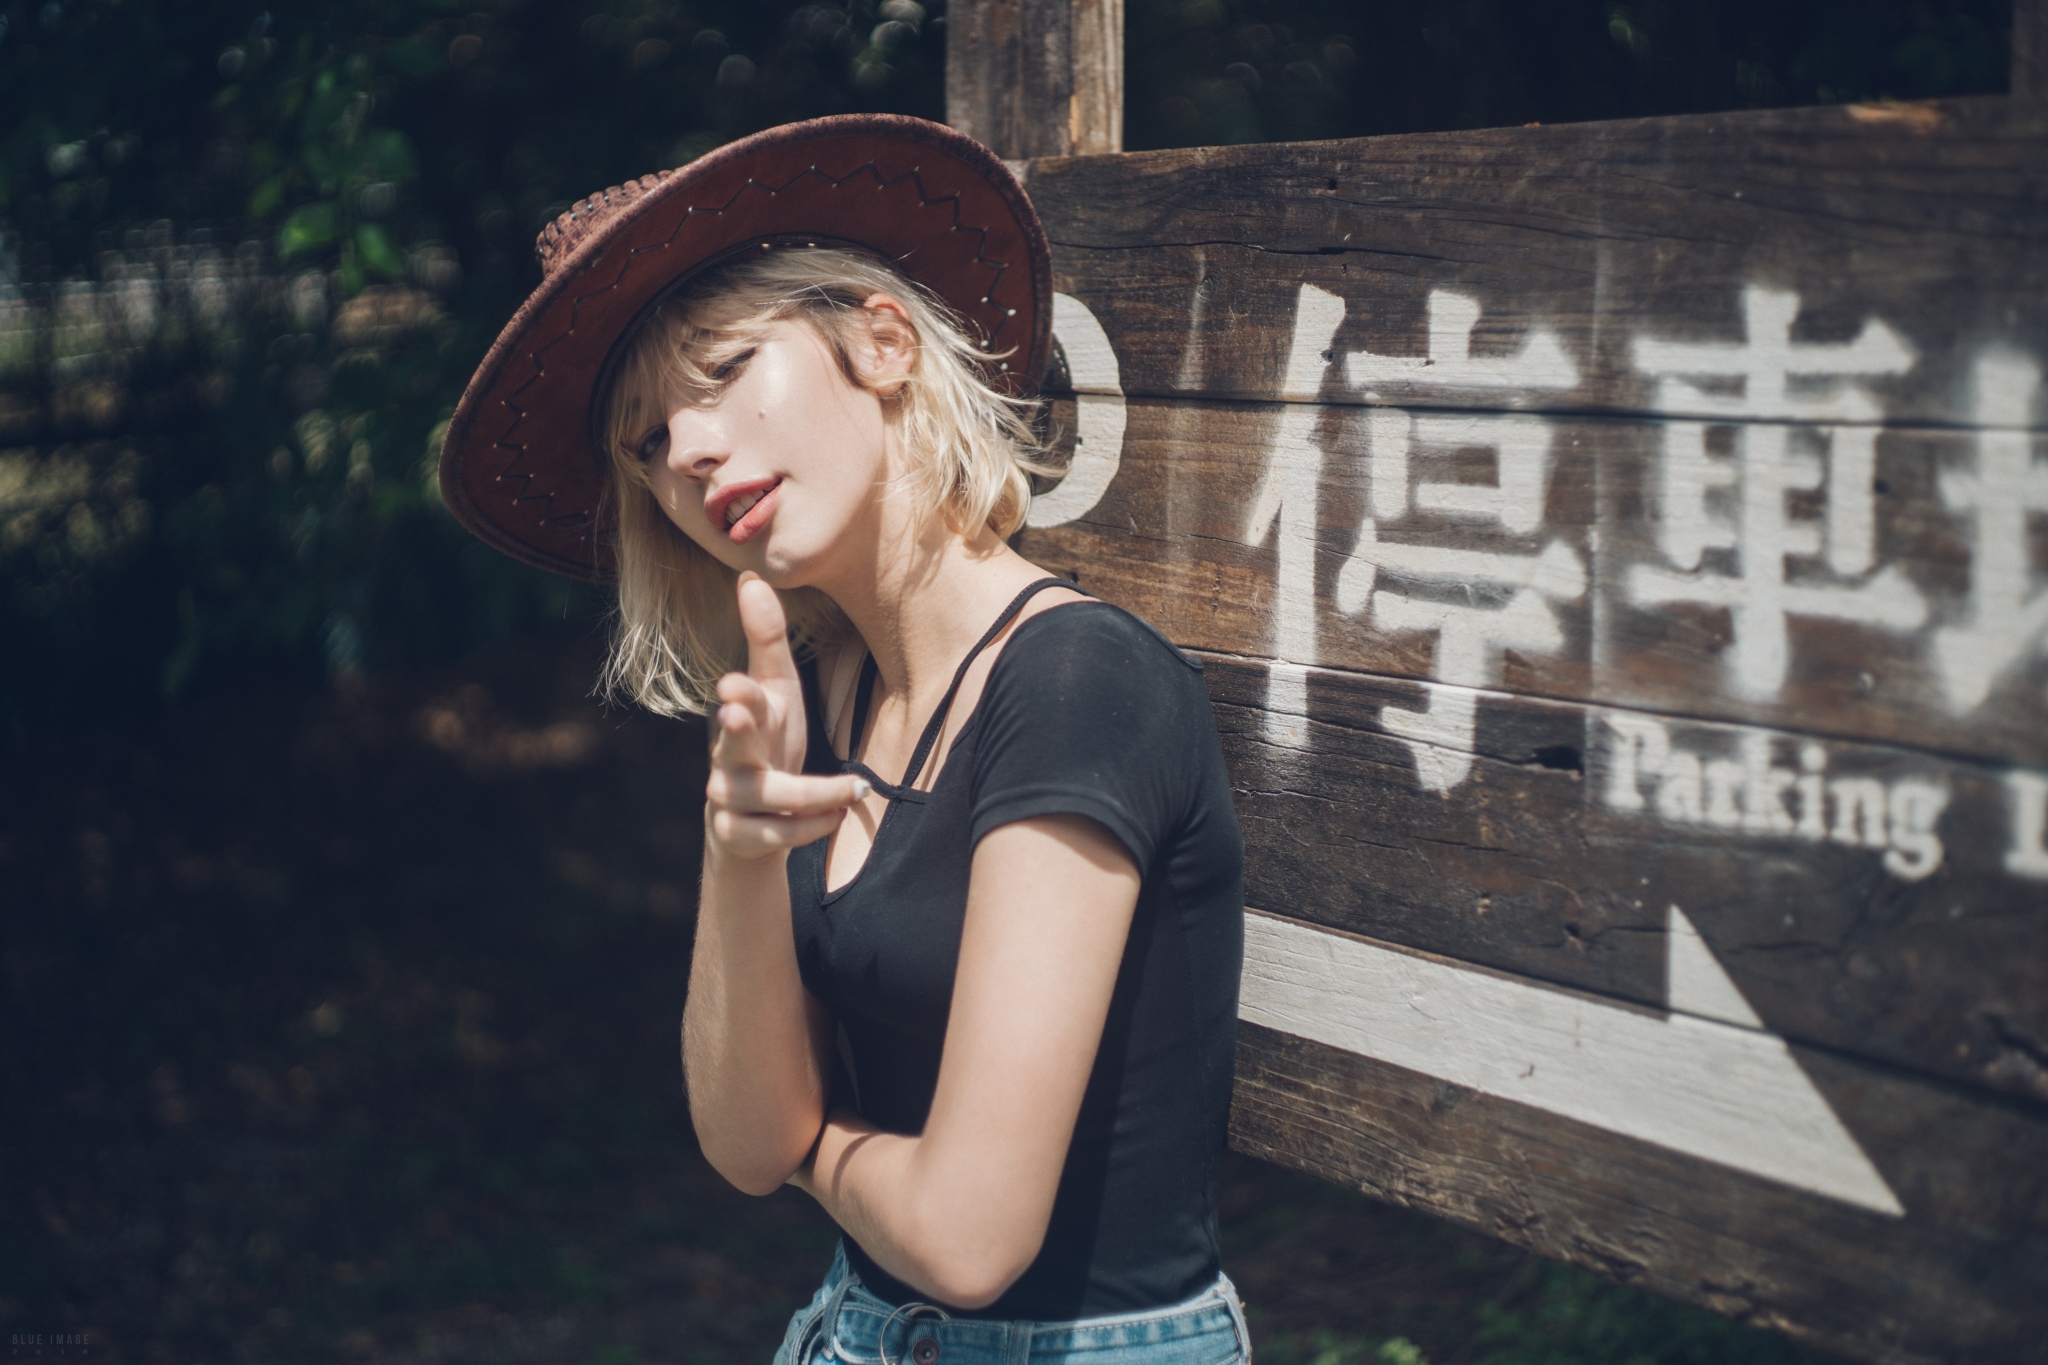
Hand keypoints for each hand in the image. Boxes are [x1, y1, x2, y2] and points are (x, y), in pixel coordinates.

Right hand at [705, 573, 867, 859]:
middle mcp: (728, 753)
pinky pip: (773, 836)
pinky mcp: (737, 835)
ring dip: (814, 793)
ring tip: (856, 788)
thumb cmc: (768, 741)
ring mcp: (728, 796)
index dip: (739, 691)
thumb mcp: (775, 692)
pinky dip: (807, 828)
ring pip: (766, 796)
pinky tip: (837, 817)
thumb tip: (750, 576)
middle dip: (732, 729)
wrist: (750, 822)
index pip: (741, 698)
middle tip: (733, 713)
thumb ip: (766, 639)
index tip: (733, 683)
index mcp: (744, 714)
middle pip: (729, 743)